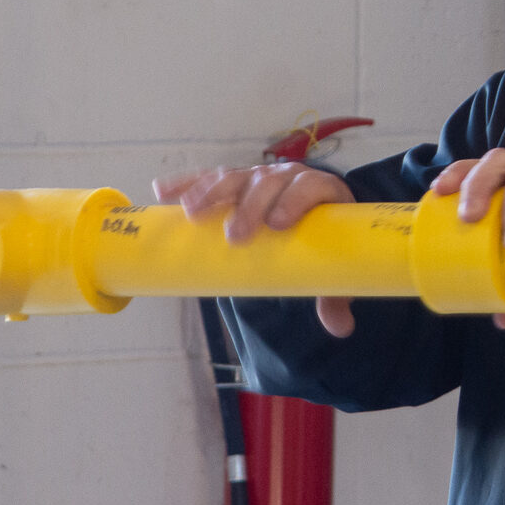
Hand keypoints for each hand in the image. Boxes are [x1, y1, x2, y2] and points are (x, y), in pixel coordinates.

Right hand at [154, 163, 362, 337]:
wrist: (314, 215)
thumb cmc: (324, 240)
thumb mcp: (332, 264)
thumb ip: (336, 296)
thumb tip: (340, 328)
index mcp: (321, 190)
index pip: (311, 186)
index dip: (295, 199)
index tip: (277, 224)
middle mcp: (289, 176)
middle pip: (269, 181)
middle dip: (250, 205)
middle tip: (235, 236)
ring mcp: (260, 176)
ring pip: (236, 177)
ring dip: (212, 191)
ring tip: (192, 212)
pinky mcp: (236, 181)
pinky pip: (210, 179)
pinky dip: (187, 183)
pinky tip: (163, 190)